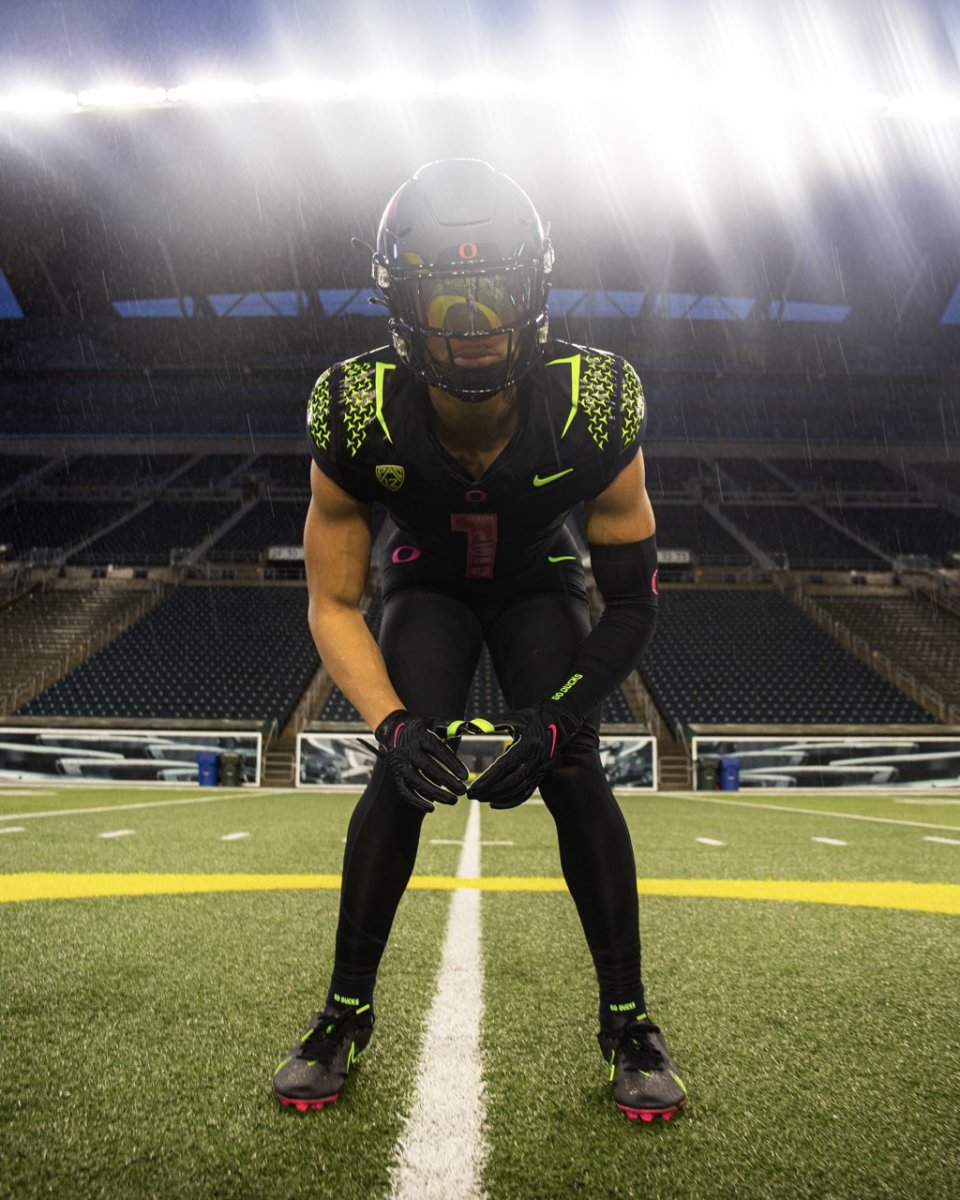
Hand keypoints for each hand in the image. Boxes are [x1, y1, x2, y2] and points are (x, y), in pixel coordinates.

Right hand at [374, 710, 468, 811]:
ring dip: (435, 793)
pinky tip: (432, 807)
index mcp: (420, 736)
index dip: (452, 764)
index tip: (466, 776)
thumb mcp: (434, 722)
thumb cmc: (420, 729)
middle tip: (463, 791)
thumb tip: (475, 729)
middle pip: (428, 767)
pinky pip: (404, 791)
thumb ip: (453, 727)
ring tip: (453, 800)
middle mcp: (409, 750)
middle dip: (447, 781)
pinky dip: (417, 801)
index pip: (438, 750)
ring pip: (417, 782)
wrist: (392, 730)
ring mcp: (400, 764)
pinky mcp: (396, 775)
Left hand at [465, 701, 580, 808]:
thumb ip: (492, 722)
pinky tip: (495, 804)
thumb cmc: (533, 716)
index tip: (472, 787)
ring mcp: (539, 769)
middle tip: (471, 795)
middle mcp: (535, 760)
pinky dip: (511, 801)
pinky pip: (525, 792)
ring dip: (498, 796)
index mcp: (528, 745)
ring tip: (480, 798)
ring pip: (518, 790)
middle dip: (489, 790)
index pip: (504, 767)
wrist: (559, 720)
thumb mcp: (513, 716)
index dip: (487, 779)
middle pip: (510, 782)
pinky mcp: (540, 775)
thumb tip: (470, 726)